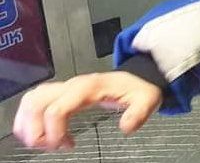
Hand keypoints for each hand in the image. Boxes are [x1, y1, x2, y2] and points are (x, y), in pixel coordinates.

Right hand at [14, 72, 161, 150]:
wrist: (138, 77)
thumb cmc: (138, 89)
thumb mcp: (147, 100)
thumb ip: (139, 113)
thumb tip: (125, 127)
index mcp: (89, 88)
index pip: (58, 108)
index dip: (55, 131)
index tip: (66, 146)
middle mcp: (72, 86)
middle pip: (36, 103)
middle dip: (35, 129)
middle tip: (51, 147)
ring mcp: (64, 87)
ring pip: (31, 100)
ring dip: (29, 124)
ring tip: (46, 142)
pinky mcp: (61, 92)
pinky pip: (34, 101)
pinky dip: (30, 119)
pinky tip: (44, 134)